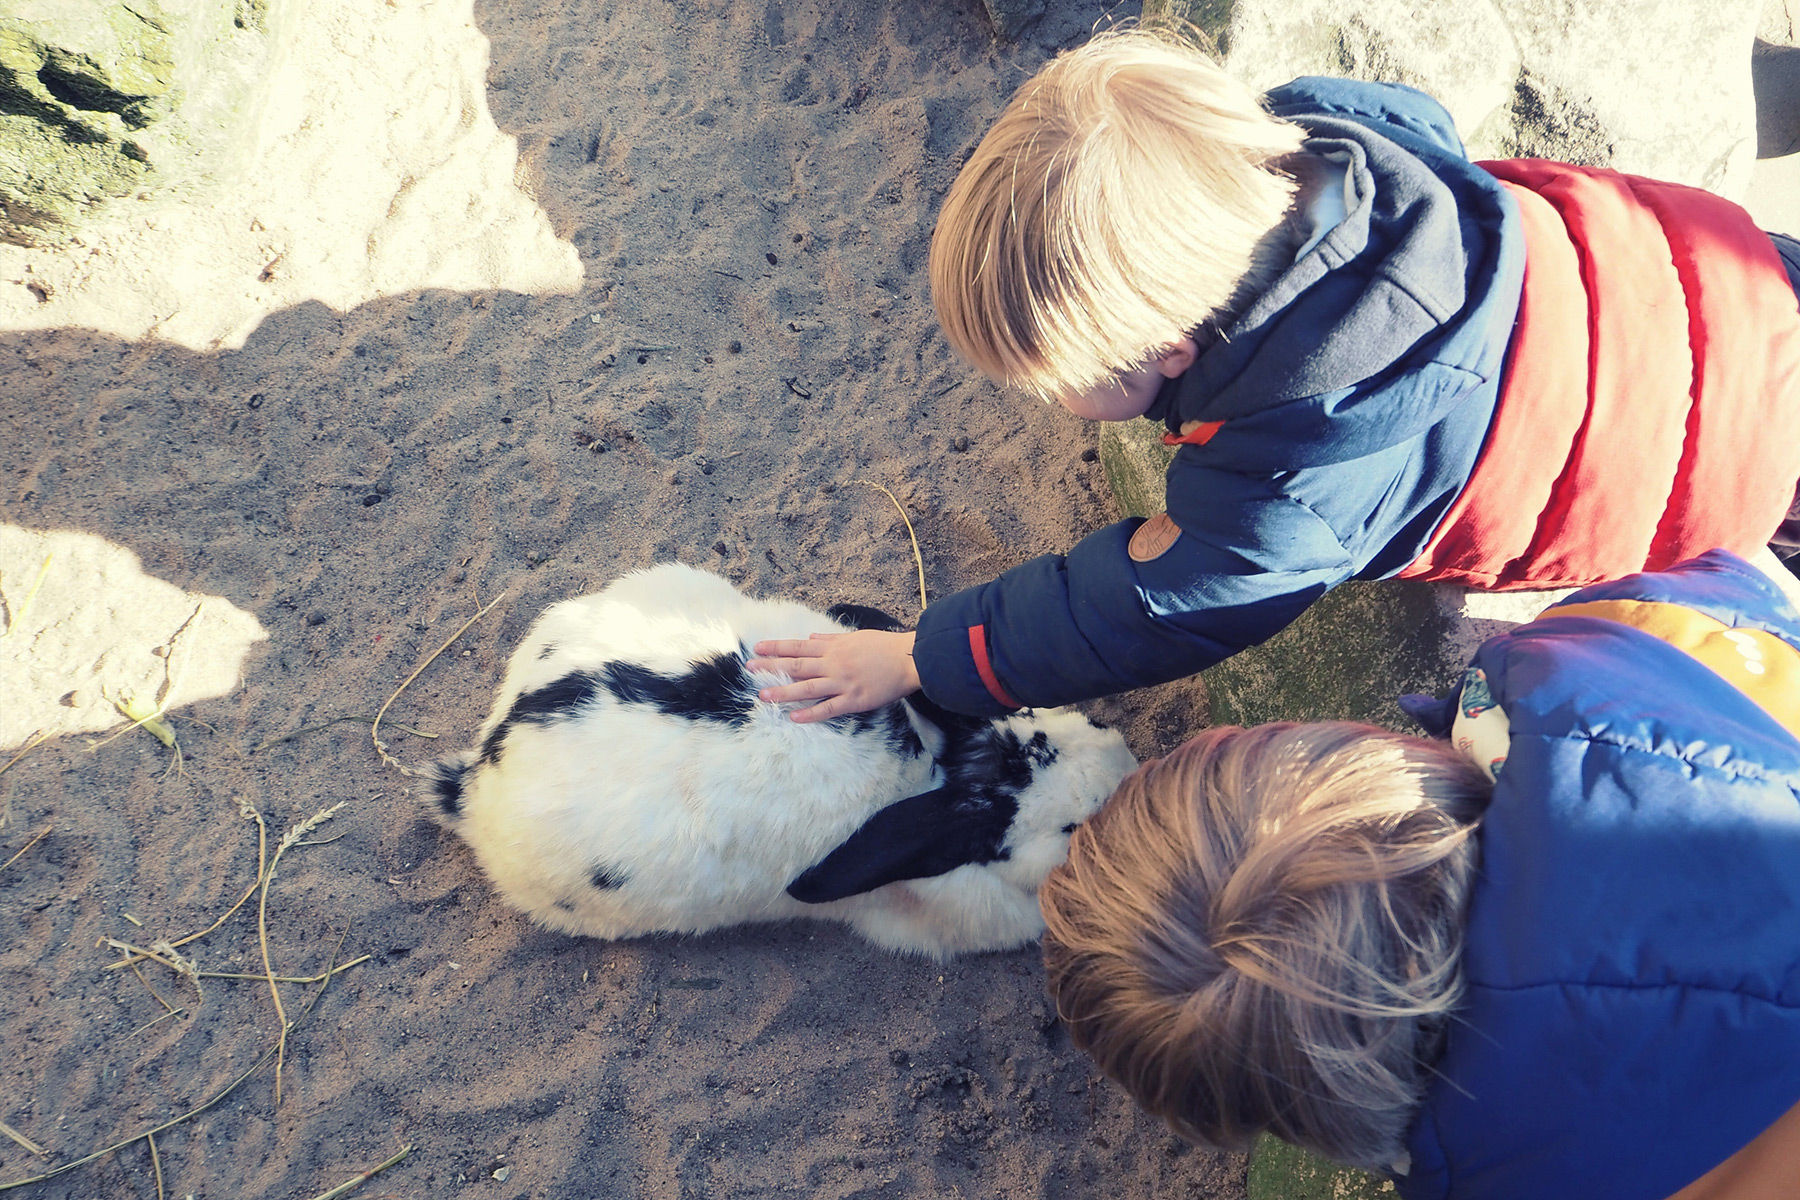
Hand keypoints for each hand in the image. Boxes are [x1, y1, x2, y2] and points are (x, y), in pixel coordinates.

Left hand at [746, 630, 919, 723]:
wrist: (909, 659)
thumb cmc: (885, 646)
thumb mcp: (856, 636)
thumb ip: (831, 640)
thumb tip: (810, 638)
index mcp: (833, 649)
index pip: (798, 648)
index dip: (776, 648)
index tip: (757, 649)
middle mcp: (833, 664)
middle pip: (796, 666)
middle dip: (771, 667)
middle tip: (749, 670)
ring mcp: (842, 683)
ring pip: (807, 688)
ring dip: (784, 692)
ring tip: (763, 696)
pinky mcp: (854, 700)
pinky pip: (829, 708)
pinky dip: (811, 713)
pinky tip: (794, 717)